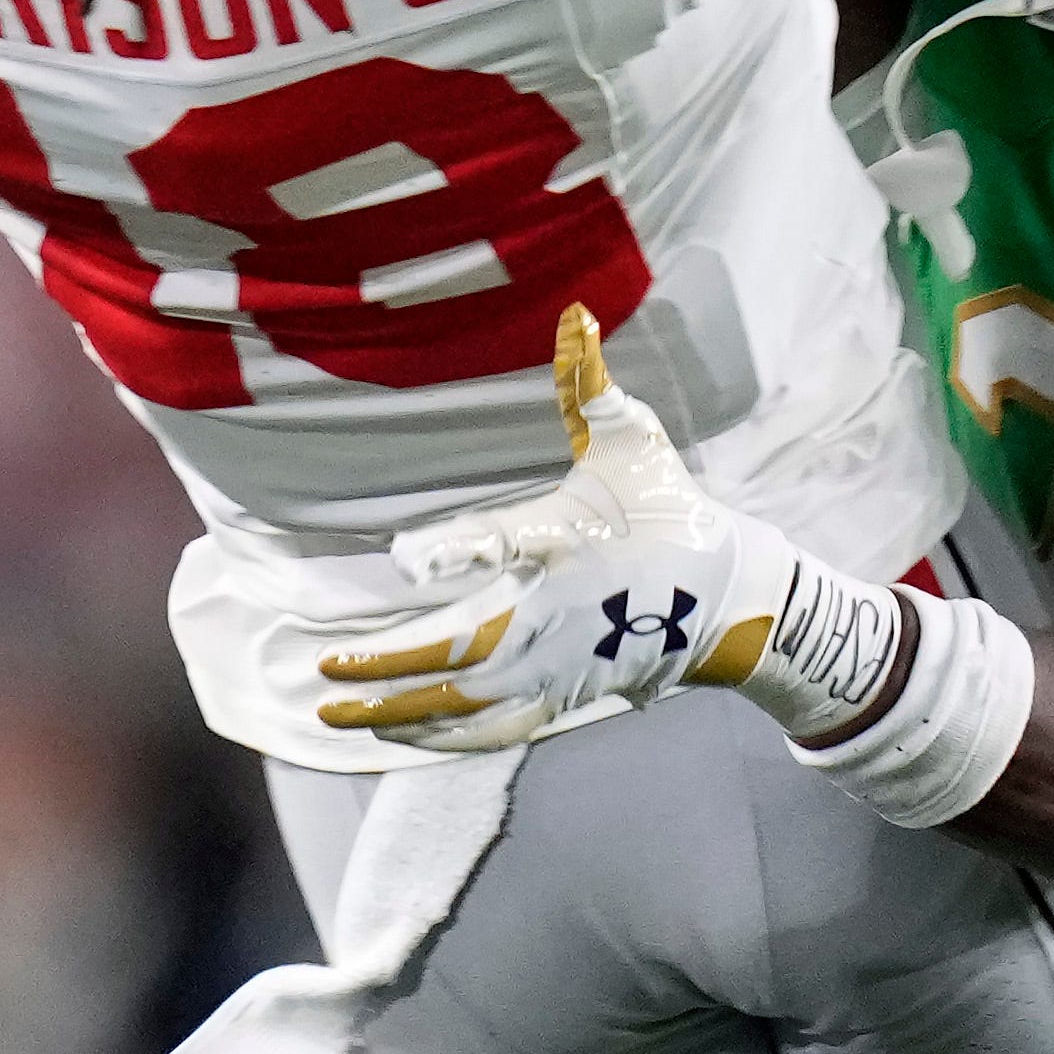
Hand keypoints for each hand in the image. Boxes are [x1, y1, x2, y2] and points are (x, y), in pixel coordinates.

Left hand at [317, 309, 905, 752]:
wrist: (729, 595)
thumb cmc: (669, 508)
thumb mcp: (634, 441)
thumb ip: (591, 384)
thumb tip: (576, 313)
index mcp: (567, 541)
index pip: (503, 544)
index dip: (455, 551)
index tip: (402, 561)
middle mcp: (559, 615)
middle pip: (462, 655)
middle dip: (388, 670)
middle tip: (324, 675)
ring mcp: (563, 668)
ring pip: (469, 709)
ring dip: (400, 717)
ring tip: (337, 717)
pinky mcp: (568, 699)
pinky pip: (494, 732)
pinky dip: (443, 741)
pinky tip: (399, 738)